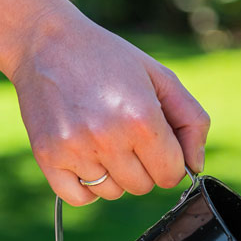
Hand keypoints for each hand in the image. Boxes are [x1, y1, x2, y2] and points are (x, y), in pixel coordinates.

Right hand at [9, 9, 210, 205]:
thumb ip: (192, 122)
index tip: (155, 142)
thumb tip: (195, 166)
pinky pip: (80, 198)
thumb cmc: (111, 61)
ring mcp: (75, 149)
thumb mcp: (162, 79)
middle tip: (125, 134)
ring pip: (112, 192)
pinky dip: (85, 187)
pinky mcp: (48, 156)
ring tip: (101, 137)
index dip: (168, 161)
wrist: (44, 42)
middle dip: (142, 166)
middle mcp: (108, 137)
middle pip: (142, 186)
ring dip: (113, 174)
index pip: (170, 175)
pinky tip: (85, 158)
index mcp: (142, 119)